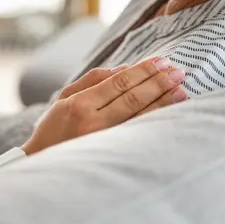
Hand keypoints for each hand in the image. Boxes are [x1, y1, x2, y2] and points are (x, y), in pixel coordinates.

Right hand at [22, 57, 186, 155]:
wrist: (43, 163)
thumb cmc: (54, 128)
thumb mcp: (64, 97)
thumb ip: (93, 80)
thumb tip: (124, 69)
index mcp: (80, 104)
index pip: (118, 82)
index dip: (142, 71)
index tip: (162, 60)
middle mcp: (93, 122)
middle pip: (132, 98)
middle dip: (158, 82)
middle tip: (178, 71)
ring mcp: (104, 141)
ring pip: (139, 116)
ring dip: (163, 101)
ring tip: (182, 89)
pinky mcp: (112, 154)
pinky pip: (138, 133)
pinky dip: (155, 121)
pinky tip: (170, 113)